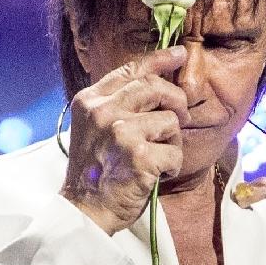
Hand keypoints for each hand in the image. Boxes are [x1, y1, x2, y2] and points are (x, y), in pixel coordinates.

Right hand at [59, 46, 188, 234]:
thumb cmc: (95, 172)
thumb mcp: (95, 128)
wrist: (84, 210)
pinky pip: (175, 151)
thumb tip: (159, 81)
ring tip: (154, 158)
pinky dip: (171, 166)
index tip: (181, 53)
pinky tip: (154, 175)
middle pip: (156, 87)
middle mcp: (103, 111)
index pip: (131, 69)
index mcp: (90, 100)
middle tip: (180, 118)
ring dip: (171, 142)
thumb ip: (117, 104)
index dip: (161, 59)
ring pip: (170, 120)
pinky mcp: (139, 156)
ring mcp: (120, 132)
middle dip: (176, 101)